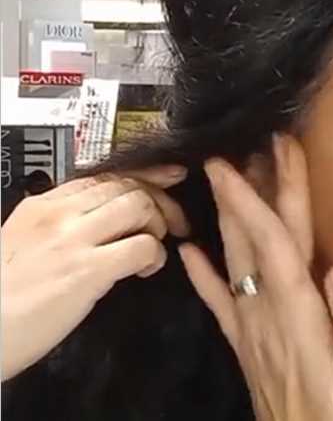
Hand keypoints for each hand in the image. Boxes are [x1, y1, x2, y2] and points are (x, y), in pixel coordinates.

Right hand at [1, 165, 189, 380]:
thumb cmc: (2, 298)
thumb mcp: (24, 245)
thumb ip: (59, 227)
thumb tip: (100, 224)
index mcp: (42, 206)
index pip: (104, 175)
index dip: (145, 176)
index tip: (169, 178)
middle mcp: (58, 215)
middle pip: (128, 185)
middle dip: (161, 201)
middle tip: (173, 224)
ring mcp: (73, 240)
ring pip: (140, 205)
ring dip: (159, 224)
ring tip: (154, 247)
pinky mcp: (87, 270)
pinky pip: (143, 246)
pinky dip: (155, 256)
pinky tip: (145, 270)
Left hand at [179, 134, 332, 420]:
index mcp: (299, 318)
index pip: (278, 244)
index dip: (269, 196)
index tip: (264, 151)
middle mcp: (270, 320)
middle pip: (256, 244)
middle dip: (251, 192)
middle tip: (248, 146)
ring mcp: (256, 336)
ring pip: (236, 265)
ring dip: (231, 219)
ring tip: (224, 178)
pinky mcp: (252, 352)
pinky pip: (222, 307)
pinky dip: (205, 276)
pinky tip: (190, 253)